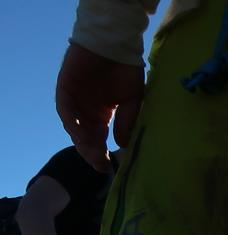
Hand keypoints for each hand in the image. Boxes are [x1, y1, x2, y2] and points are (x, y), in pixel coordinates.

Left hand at [55, 43, 143, 171]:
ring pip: (74, 127)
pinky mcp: (65, 89)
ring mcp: (74, 100)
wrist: (114, 43)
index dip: (102, 154)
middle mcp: (85, 110)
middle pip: (84, 137)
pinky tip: (80, 134)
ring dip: (81, 141)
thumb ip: (126, 121)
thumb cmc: (125, 69)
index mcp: (100, 115)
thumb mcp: (133, 101)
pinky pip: (65, 110)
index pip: (98, 140)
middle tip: (100, 164)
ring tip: (92, 153)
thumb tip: (122, 144)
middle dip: (91, 152)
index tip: (109, 168)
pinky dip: (71, 122)